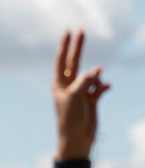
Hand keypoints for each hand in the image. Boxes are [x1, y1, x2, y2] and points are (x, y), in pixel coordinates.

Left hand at [53, 29, 108, 158]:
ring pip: (90, 75)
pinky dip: (104, 85)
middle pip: (74, 62)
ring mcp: (80, 92)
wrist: (77, 138)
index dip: (65, 45)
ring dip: (96, 75)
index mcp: (59, 84)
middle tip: (82, 30)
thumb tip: (94, 71)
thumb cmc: (70, 118)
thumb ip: (83, 81)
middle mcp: (69, 86)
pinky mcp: (91, 100)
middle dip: (79, 47)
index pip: (62, 59)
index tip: (68, 30)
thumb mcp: (75, 96)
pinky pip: (100, 88)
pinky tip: (107, 86)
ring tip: (97, 77)